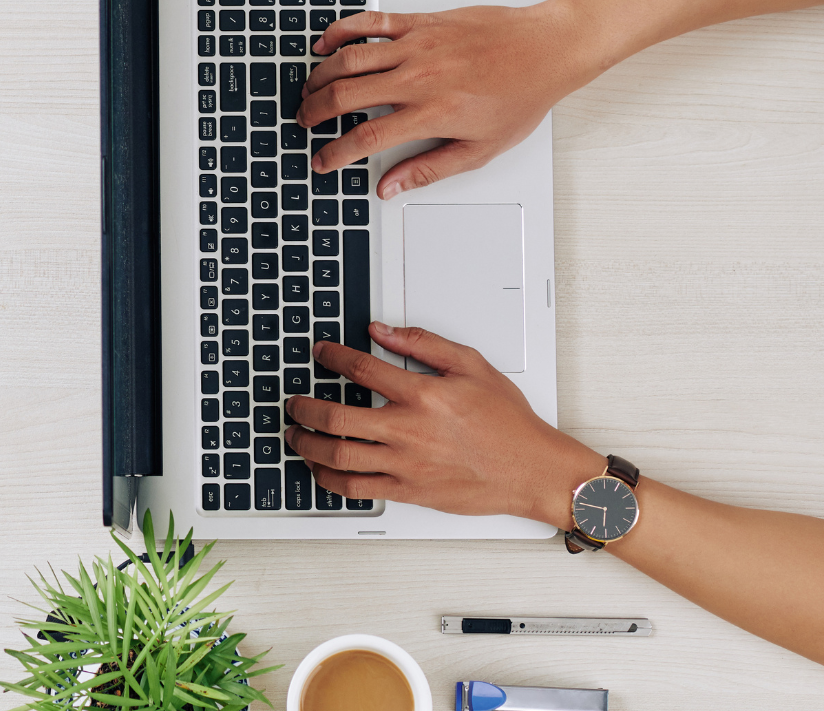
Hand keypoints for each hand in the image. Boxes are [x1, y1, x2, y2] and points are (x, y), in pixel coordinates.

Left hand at [283, 322, 597, 525]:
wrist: (530, 470)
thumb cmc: (507, 423)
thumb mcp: (472, 366)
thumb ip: (424, 344)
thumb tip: (384, 331)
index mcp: (423, 395)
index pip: (362, 369)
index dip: (333, 356)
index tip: (321, 352)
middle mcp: (408, 431)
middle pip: (336, 418)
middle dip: (304, 407)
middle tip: (293, 402)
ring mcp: (405, 464)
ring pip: (338, 456)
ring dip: (307, 443)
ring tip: (295, 434)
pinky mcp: (408, 491)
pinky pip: (356, 488)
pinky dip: (328, 479)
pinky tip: (319, 468)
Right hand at [298, 0, 606, 196]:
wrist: (546, 50)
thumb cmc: (521, 95)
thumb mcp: (480, 149)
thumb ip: (429, 169)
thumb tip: (391, 186)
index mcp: (432, 113)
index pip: (365, 138)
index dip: (334, 153)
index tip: (322, 160)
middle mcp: (419, 78)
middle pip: (345, 95)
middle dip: (314, 112)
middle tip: (305, 121)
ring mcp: (417, 46)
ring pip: (349, 59)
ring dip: (320, 76)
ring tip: (309, 90)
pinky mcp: (421, 22)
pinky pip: (369, 23)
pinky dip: (340, 32)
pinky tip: (326, 44)